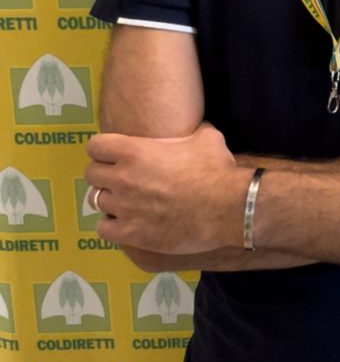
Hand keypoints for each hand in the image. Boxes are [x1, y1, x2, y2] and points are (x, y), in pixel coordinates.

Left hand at [84, 122, 246, 253]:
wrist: (227, 207)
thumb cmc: (215, 169)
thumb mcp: (205, 136)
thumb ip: (189, 130)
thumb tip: (194, 127)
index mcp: (134, 151)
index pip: (95, 146)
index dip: (103, 149)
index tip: (113, 153)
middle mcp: (123, 178)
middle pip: (91, 174)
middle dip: (104, 173)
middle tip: (120, 177)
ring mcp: (124, 208)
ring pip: (96, 201)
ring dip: (110, 199)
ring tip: (125, 201)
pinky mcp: (131, 234)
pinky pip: (103, 228)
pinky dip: (112, 224)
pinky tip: (126, 222)